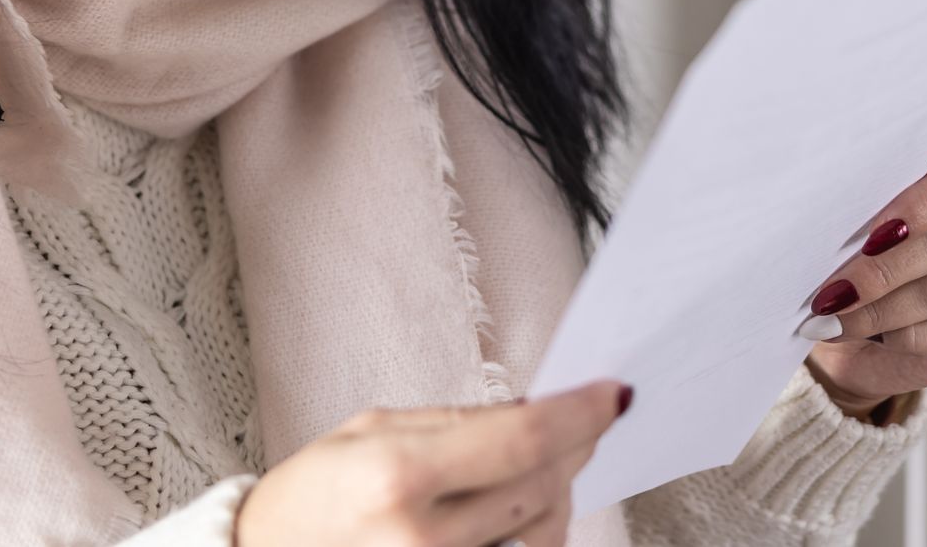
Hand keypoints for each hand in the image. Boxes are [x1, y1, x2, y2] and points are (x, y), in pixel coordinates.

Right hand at [233, 377, 630, 546]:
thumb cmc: (315, 494)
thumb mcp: (375, 429)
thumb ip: (460, 422)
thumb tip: (541, 411)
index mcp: (399, 475)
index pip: (523, 438)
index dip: (579, 413)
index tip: (611, 395)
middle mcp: (421, 537)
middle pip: (542, 485)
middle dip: (572, 446)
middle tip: (579, 421)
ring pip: (541, 531)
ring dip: (555, 493)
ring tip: (537, 468)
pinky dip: (531, 534)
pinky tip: (519, 512)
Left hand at [795, 139, 926, 415]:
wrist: (851, 330)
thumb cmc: (845, 263)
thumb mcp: (842, 232)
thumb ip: (852, 215)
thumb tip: (834, 219)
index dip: (917, 204)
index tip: (870, 234)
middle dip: (883, 270)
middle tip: (833, 292)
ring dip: (886, 309)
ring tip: (840, 319)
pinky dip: (915, 336)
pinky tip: (883, 337)